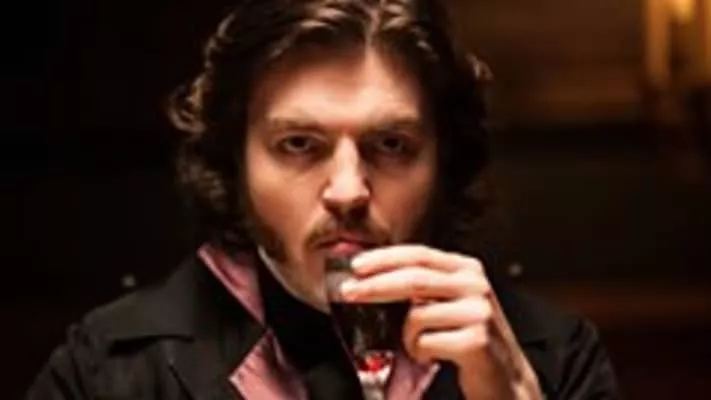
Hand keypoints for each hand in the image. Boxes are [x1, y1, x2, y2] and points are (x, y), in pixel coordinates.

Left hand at [340, 245, 541, 399]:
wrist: (504, 378)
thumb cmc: (467, 338)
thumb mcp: (449, 301)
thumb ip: (421, 286)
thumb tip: (369, 277)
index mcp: (466, 268)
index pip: (419, 254)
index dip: (384, 258)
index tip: (355, 265)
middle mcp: (475, 285)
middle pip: (414, 279)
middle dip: (375, 286)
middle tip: (348, 293)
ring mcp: (478, 312)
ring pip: (416, 316)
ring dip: (404, 336)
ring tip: (417, 346)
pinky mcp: (477, 341)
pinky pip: (426, 343)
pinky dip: (418, 352)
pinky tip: (433, 357)